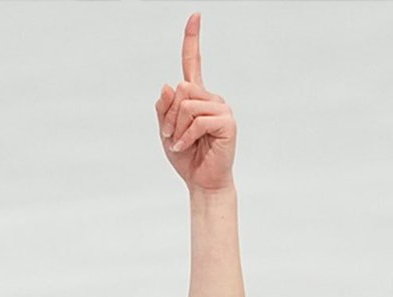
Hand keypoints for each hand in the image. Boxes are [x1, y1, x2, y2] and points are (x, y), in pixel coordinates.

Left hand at [154, 13, 235, 192]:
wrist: (203, 183)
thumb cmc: (187, 158)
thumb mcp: (166, 130)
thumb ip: (164, 107)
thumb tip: (170, 84)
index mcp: (197, 96)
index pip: (193, 62)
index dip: (192, 39)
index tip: (195, 16)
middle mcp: (211, 98)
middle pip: (182, 88)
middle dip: (170, 114)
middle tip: (170, 137)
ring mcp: (221, 109)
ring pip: (187, 104)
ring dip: (176, 127)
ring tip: (179, 144)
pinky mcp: (227, 123)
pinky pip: (198, 120)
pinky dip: (186, 136)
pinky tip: (184, 147)